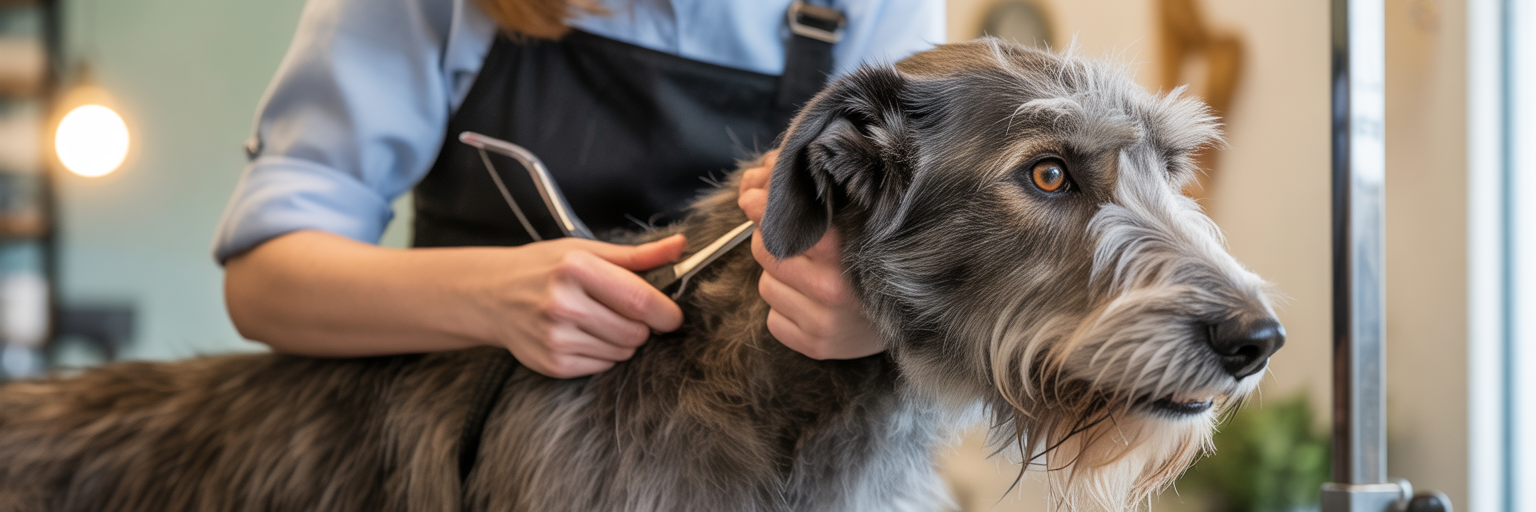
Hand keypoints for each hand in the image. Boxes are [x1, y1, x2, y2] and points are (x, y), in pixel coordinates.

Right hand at [477, 235, 686, 377]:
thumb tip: (680, 247)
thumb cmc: (543, 269)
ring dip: (622, 339)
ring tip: (596, 320)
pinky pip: (603, 366)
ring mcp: (556, 338)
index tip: (671, 314)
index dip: (666, 312)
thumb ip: (637, 256)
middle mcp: (563, 304)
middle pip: (636, 331)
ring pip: (623, 351)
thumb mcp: (585, 251)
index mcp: (575, 269)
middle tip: (622, 311)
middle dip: (641, 325)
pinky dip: (602, 353)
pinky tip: (582, 335)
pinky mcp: (553, 363)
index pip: (639, 299)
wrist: (491, 296)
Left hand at [737, 151, 884, 359]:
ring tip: (807, 274)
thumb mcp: (860, 222)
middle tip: (785, 237)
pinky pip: (773, 320)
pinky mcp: (816, 347)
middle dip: (768, 239)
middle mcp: (831, 289)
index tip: (753, 198)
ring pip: (766, 286)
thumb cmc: (881, 261)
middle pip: (765, 252)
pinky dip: (784, 309)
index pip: (783, 226)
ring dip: (778, 276)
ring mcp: (823, 322)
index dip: (763, 208)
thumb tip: (758, 179)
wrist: (919, 316)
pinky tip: (809, 302)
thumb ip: (817, 197)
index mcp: (843, 251)